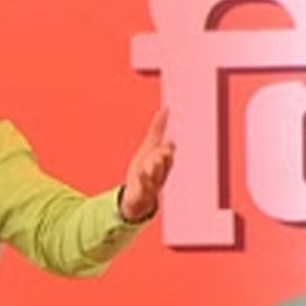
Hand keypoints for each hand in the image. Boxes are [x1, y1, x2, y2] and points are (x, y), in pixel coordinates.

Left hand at [120, 108, 174, 222]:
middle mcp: (159, 173)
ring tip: (154, 161)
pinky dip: (142, 182)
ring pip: (156, 176)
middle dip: (163, 158)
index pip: (167, 155)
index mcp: (163, 162)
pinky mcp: (141, 193)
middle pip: (163, 165)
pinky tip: (139, 174)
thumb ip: (158, 129)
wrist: (137, 197)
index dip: (168, 150)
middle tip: (164, 151)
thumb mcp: (150, 146)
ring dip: (155, 169)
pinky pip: (143, 188)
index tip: (169, 142)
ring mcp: (151, 184)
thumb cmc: (145, 168)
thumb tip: (165, 109)